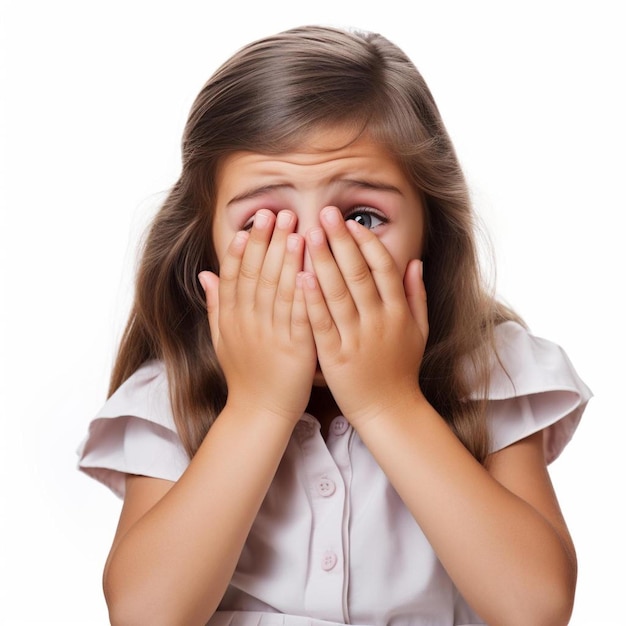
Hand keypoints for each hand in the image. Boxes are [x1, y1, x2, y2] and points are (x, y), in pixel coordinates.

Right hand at [199, 210, 316, 424]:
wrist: (260, 412)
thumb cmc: (245, 375)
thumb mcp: (222, 339)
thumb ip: (215, 305)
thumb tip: (204, 275)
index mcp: (231, 318)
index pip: (234, 276)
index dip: (241, 248)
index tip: (250, 224)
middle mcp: (248, 323)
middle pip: (256, 275)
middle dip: (267, 242)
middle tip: (277, 213)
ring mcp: (271, 335)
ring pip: (277, 289)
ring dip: (286, 257)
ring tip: (297, 229)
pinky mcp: (295, 348)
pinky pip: (299, 314)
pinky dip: (304, 290)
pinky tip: (311, 268)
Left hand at [301, 206, 428, 427]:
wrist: (389, 410)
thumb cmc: (401, 369)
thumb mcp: (418, 331)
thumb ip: (416, 295)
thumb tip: (415, 261)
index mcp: (398, 313)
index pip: (384, 268)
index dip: (367, 244)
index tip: (351, 223)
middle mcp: (379, 322)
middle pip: (359, 274)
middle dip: (341, 242)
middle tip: (324, 214)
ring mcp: (357, 339)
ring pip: (339, 294)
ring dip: (323, 262)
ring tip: (306, 235)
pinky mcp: (335, 356)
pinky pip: (322, 323)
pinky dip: (312, 299)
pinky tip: (300, 276)